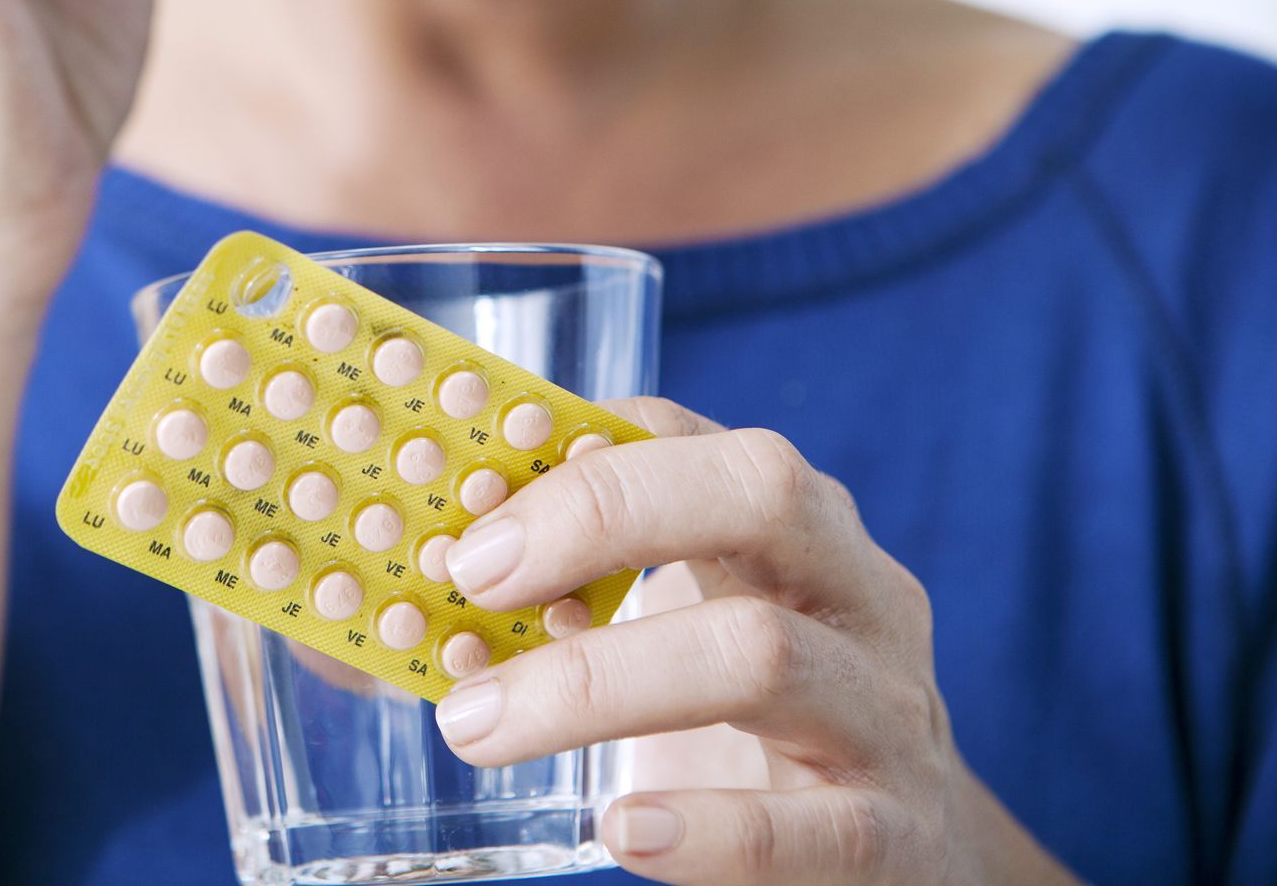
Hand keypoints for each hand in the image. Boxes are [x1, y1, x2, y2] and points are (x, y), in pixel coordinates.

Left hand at [434, 398, 1079, 885]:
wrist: (916, 858)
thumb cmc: (755, 725)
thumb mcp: (679, 632)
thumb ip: (552, 610)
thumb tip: (360, 623)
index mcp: (791, 527)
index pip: (690, 434)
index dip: (572, 448)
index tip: (464, 493)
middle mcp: (856, 592)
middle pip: (761, 492)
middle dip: (601, 517)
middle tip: (472, 578)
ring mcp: (887, 709)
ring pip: (762, 654)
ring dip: (595, 683)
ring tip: (476, 725)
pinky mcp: (896, 833)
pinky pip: (811, 827)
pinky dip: (708, 831)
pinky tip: (622, 831)